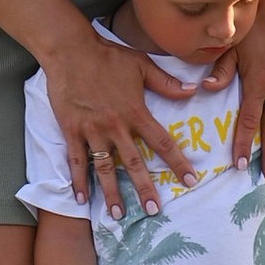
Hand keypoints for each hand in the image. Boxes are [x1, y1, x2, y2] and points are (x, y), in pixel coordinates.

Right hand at [43, 23, 198, 213]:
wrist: (71, 50)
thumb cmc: (108, 56)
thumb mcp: (142, 65)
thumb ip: (166, 82)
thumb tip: (193, 91)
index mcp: (135, 112)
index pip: (162, 142)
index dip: (177, 162)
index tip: (190, 181)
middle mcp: (115, 126)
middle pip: (134, 163)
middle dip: (145, 188)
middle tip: (154, 210)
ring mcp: (92, 130)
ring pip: (105, 167)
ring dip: (112, 192)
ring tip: (119, 214)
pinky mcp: (72, 130)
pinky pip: (76, 160)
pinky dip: (78, 180)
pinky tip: (81, 199)